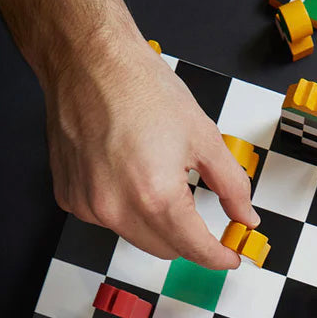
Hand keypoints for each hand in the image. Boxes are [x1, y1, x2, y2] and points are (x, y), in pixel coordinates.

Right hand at [43, 27, 259, 269]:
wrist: (88, 61)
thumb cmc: (143, 89)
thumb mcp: (205, 137)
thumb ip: (232, 186)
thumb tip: (247, 218)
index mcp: (155, 196)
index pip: (194, 248)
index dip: (218, 256)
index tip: (230, 256)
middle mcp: (116, 208)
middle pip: (166, 250)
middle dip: (189, 239)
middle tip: (201, 214)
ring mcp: (89, 206)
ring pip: (137, 237)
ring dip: (156, 223)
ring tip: (159, 177)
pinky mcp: (69, 197)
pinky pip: (108, 219)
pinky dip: (125, 208)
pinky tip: (127, 173)